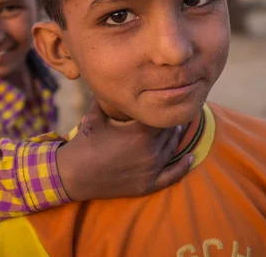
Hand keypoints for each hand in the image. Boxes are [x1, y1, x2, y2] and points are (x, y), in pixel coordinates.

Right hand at [56, 99, 191, 201]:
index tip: (168, 97)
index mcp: (140, 132)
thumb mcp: (95, 115)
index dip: (166, 106)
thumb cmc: (84, 143)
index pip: (164, 116)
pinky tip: (191, 157)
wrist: (74, 174)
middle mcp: (150, 151)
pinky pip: (172, 176)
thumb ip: (107, 98)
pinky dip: (183, 167)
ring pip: (173, 149)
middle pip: (171, 131)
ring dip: (176, 138)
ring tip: (178, 127)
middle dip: (172, 120)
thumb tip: (110, 79)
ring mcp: (150, 170)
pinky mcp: (147, 185)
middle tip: (175, 110)